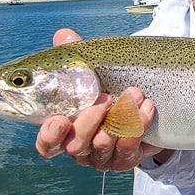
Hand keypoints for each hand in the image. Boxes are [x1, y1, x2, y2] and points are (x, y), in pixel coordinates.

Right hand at [34, 28, 163, 170]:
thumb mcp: (92, 70)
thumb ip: (75, 56)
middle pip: (75, 147)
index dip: (50, 136)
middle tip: (105, 98)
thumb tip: (64, 35)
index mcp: (65, 130)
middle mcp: (80, 148)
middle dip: (90, 122)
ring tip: (134, 93)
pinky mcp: (125, 159)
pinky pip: (129, 149)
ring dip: (120, 119)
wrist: (143, 102)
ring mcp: (102, 157)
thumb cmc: (108, 86)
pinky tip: (146, 107)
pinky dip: (138, 126)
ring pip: (104, 147)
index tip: (60, 120)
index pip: (47, 145)